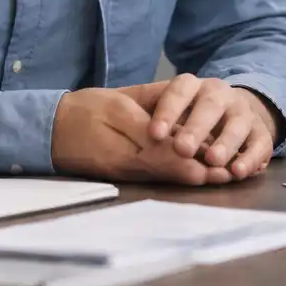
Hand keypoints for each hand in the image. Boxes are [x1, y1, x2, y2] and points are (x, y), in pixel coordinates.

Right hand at [51, 87, 234, 185]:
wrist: (51, 127)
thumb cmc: (84, 112)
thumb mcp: (118, 111)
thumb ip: (149, 132)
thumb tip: (180, 148)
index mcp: (131, 154)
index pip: (174, 162)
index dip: (201, 164)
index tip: (226, 166)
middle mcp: (134, 166)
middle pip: (177, 171)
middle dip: (206, 172)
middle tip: (234, 174)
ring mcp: (131, 168)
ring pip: (171, 172)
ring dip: (198, 173)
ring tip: (227, 174)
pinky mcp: (128, 166)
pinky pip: (157, 170)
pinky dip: (181, 169)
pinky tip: (200, 167)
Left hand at [142, 75, 278, 179]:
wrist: (235, 114)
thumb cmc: (189, 116)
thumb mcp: (169, 111)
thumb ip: (152, 120)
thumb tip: (126, 135)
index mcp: (194, 86)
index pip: (180, 91)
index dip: (168, 111)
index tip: (155, 134)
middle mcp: (220, 95)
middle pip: (210, 107)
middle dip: (196, 128)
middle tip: (182, 149)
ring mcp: (243, 113)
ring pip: (237, 124)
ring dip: (225, 142)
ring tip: (213, 160)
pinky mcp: (261, 134)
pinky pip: (260, 145)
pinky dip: (250, 159)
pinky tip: (238, 172)